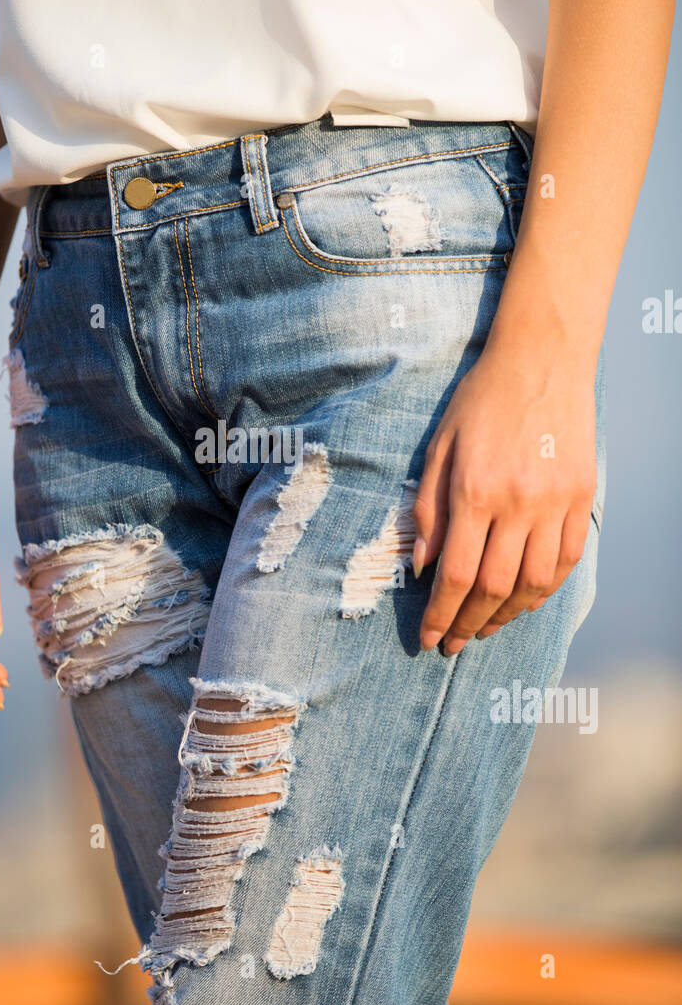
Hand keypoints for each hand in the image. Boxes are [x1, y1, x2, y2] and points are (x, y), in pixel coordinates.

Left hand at [412, 346, 596, 654]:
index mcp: (474, 491)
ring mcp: (554, 503)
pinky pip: (567, 560)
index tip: (430, 639)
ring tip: (486, 628)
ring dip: (507, 615)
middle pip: (493, 587)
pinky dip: (545, 589)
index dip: (441, 615)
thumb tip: (423, 567)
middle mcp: (517, 504)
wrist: (542, 360)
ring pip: (534, 583)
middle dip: (469, 624)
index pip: (456, 574)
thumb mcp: (439, 447)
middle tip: (454, 644)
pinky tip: (524, 600)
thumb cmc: (480, 400)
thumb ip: (428, 509)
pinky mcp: (581, 498)